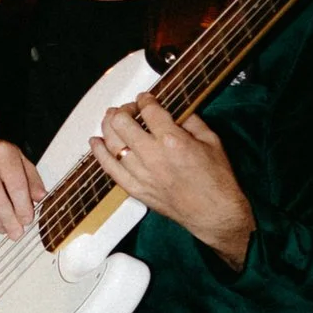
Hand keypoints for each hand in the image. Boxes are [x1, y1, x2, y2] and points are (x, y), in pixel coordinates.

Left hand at [90, 96, 252, 266]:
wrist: (214, 213)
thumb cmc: (217, 181)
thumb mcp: (211, 141)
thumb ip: (191, 122)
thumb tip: (177, 111)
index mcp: (173, 141)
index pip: (149, 111)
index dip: (145, 99)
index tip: (145, 98)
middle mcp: (153, 155)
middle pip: (123, 123)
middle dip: (123, 110)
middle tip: (128, 109)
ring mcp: (141, 174)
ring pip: (112, 143)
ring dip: (109, 126)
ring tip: (111, 119)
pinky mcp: (136, 189)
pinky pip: (110, 169)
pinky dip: (99, 154)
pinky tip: (95, 142)